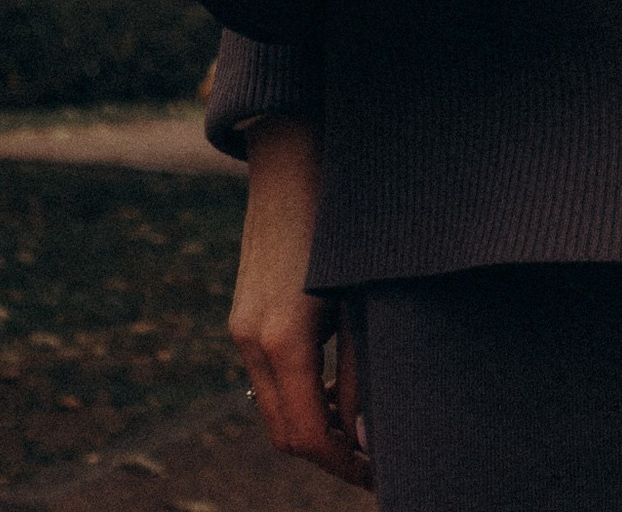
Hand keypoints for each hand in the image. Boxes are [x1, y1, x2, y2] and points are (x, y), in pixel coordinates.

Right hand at [229, 118, 369, 484]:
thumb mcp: (364, 296)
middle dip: (328, 451)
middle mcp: (251, 339)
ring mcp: (242, 325)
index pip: (308, 435)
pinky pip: (267, 375)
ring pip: (272, 406)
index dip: (344, 462)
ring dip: (312, 423)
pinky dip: (298, 392)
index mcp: (284, 338)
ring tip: (361, 424)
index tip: (380, 471)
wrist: (297, 151)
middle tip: (375, 456)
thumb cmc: (347, 218)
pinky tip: (335, 383)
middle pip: (285, 431)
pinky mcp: (244, 311)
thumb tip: (365, 436)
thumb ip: (363, 368)